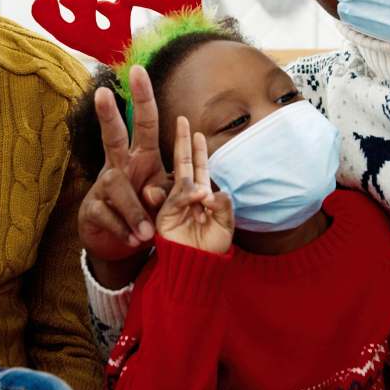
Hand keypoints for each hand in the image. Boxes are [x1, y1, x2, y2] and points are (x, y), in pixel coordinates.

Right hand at [80, 66, 170, 288]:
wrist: (121, 242)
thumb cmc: (148, 210)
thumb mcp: (167, 199)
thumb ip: (174, 193)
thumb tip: (175, 192)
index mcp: (142, 157)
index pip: (145, 123)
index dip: (143, 97)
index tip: (139, 69)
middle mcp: (120, 166)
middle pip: (112, 136)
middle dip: (108, 114)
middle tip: (102, 91)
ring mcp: (103, 186)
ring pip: (115, 187)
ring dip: (134, 210)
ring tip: (147, 233)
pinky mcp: (93, 209)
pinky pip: (107, 215)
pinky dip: (123, 229)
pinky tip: (133, 240)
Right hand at [156, 116, 233, 254]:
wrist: (194, 269)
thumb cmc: (210, 250)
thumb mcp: (225, 227)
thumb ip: (224, 208)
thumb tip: (215, 192)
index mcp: (201, 196)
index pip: (199, 168)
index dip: (198, 150)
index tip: (196, 131)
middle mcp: (186, 197)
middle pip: (183, 164)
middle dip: (182, 143)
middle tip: (181, 120)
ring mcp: (173, 205)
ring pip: (181, 183)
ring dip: (193, 182)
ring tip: (205, 198)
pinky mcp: (164, 216)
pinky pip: (176, 200)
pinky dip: (189, 197)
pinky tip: (201, 199)